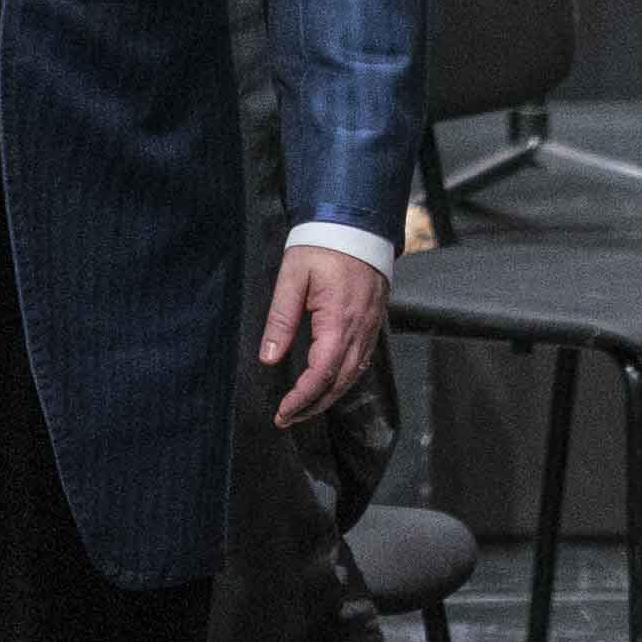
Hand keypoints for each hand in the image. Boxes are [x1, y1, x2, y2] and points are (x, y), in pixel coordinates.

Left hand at [260, 242, 389, 427]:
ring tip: (304, 408)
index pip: (321, 373)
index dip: (301, 398)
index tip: (282, 413)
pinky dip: (344, 379)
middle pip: (339, 382)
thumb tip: (269, 358)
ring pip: (353, 374)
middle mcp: (359, 329)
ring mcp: (370, 326)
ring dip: (329, 396)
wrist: (356, 222)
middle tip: (288, 419)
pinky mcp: (373, 321)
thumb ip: (281, 319)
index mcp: (338, 320)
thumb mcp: (292, 277)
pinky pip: (361, 360)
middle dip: (313, 405)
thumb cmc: (321, 245)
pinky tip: (329, 383)